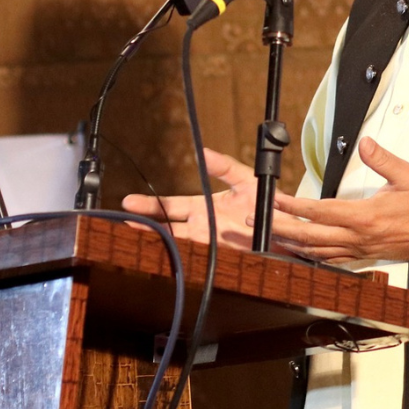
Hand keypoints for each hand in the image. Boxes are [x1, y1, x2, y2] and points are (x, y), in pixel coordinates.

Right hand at [122, 148, 258, 249]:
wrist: (286, 225)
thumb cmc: (267, 202)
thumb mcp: (245, 179)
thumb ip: (224, 166)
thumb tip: (203, 151)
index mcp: (204, 207)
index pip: (171, 205)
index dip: (150, 204)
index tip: (129, 202)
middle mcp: (201, 225)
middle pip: (166, 225)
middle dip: (144, 222)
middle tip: (122, 219)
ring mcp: (209, 242)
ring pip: (176, 242)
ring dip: (157, 240)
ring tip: (134, 236)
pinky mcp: (220, 254)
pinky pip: (197, 256)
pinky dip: (180, 255)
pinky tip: (165, 254)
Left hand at [265, 137, 408, 263]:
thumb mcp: (407, 174)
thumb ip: (382, 158)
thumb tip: (365, 143)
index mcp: (366, 216)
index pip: (321, 211)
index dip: (294, 206)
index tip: (275, 200)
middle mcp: (360, 237)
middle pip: (311, 236)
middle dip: (281, 229)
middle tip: (259, 222)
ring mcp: (362, 250)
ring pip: (319, 252)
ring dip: (293, 245)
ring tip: (271, 237)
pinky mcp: (367, 257)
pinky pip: (334, 260)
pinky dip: (314, 257)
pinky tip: (302, 253)